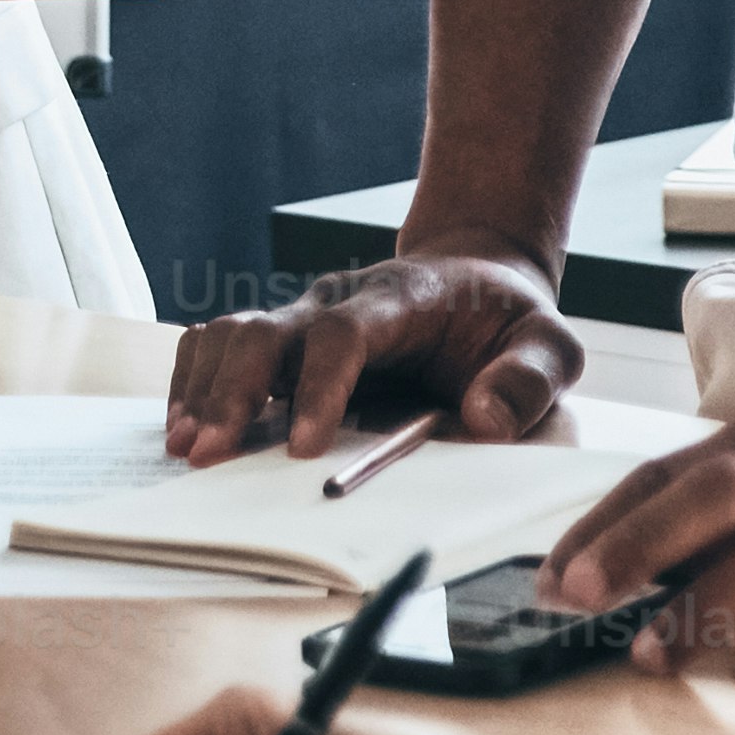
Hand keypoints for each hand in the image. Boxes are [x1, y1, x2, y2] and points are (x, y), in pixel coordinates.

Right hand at [157, 252, 578, 463]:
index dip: (318, 386)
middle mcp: (337, 300)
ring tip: (186, 447)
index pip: (343, 333)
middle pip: (265, 330)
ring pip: (232, 334)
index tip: (306, 447)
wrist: (476, 282)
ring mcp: (303, 316)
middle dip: (233, 392)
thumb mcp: (550, 345)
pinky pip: (220, 345)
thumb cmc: (506, 322)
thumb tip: (483, 420)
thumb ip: (530, 379)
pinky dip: (195, 382)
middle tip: (210, 452)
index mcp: (401, 299)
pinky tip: (185, 426)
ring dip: (204, 389)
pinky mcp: (286, 338)